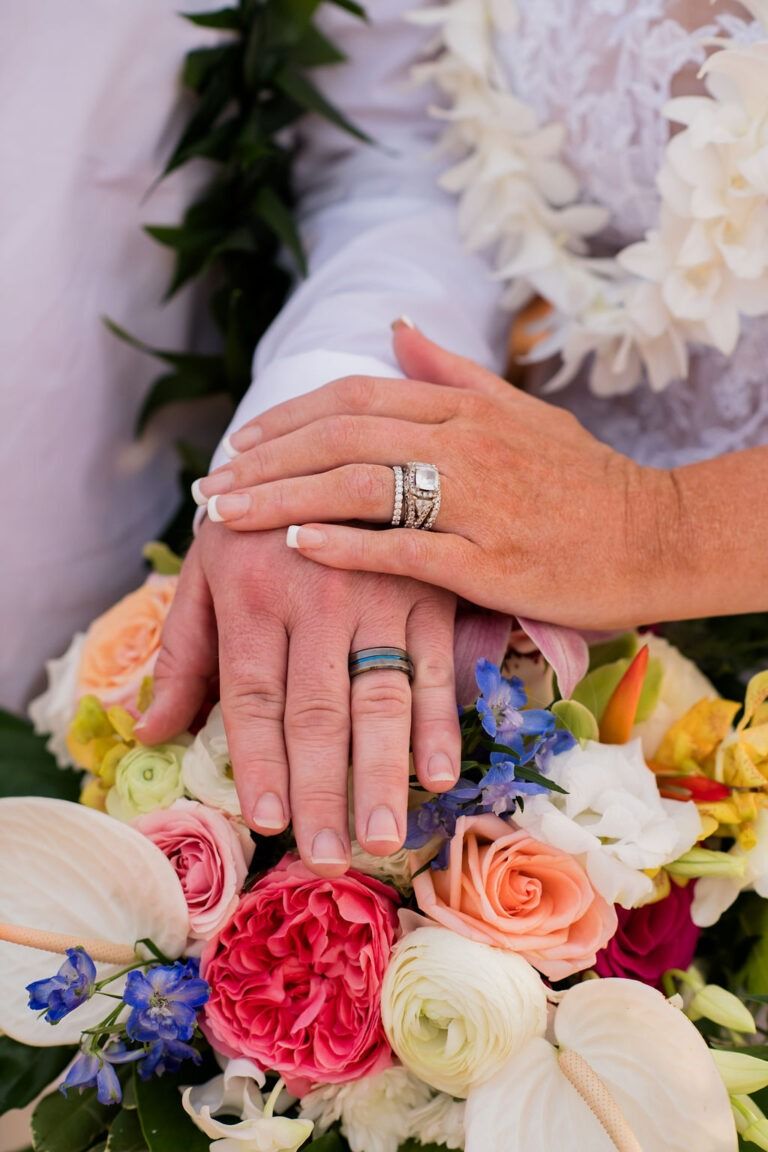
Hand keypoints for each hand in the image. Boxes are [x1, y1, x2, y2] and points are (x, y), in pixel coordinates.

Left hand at [135, 521, 459, 875]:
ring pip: (380, 697)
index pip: (254, 695)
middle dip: (322, 790)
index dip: (260, 761)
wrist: (336, 445)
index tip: (266, 821)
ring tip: (385, 835)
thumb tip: (150, 731)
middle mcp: (315, 595)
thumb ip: (184, 651)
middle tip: (327, 858)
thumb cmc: (260, 523)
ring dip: (384, 772)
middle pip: (317, 710)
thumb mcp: (209, 569)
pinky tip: (441, 773)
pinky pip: (434, 665)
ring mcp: (379, 593)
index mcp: (251, 591)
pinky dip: (438, 721)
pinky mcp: (428, 589)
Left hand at [192, 327, 678, 629]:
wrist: (656, 537)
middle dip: (265, 459)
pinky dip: (347, 545)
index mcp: (467, 408)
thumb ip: (453, 371)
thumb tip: (397, 325)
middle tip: (209, 486)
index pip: (355, 397)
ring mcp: (478, 503)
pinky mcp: (491, 563)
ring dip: (282, 498)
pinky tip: (295, 548)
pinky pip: (406, 549)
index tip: (240, 443)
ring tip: (226, 515)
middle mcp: (465, 444)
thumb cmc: (586, 480)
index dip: (288, 416)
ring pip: (360, 486)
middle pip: (342, 436)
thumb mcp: (523, 411)